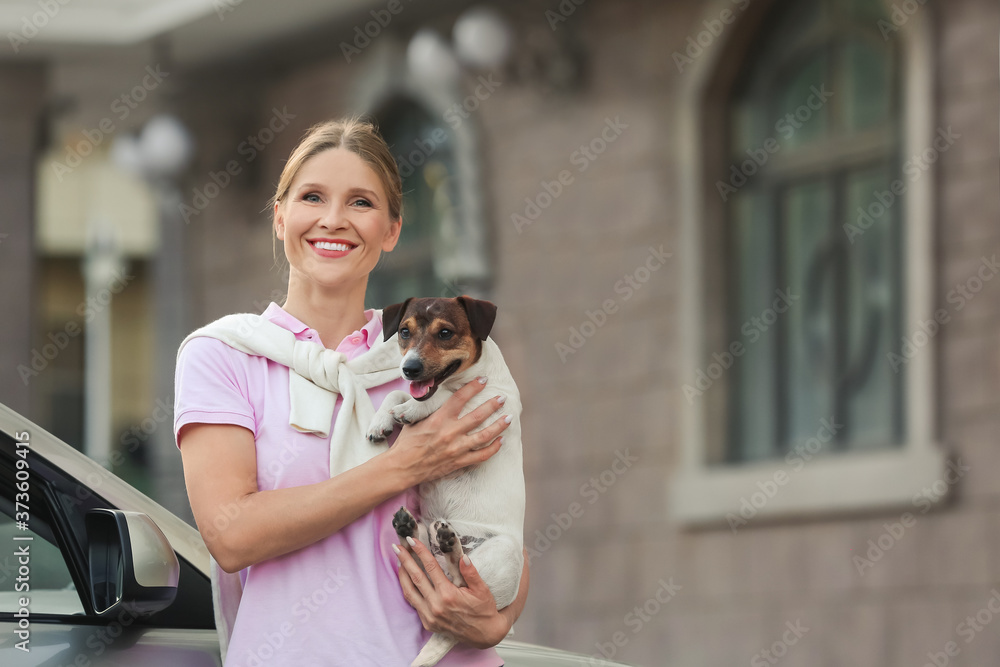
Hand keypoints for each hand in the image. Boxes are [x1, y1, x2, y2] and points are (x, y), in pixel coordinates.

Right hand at [389, 378, 510, 485]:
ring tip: (508, 418)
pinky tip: (500, 441)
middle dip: (493, 405)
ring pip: (484, 436)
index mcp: (439, 419)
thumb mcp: (415, 419)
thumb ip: (429, 408)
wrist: (402, 467)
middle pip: (478, 416)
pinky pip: (481, 456)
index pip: (460, 398)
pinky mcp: (458, 462)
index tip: (484, 380)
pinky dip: (493, 449)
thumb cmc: (406, 442)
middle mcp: (450, 432)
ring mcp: (456, 448)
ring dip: (499, 426)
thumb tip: (436, 394)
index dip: (474, 387)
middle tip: (502, 398)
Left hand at [393, 537, 510, 648]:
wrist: (484, 635)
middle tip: (397, 547)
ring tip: (398, 561)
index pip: (430, 567)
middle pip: (415, 577)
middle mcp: (435, 605)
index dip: (420, 552)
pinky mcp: (428, 623)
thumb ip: (471, 573)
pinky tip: (407, 580)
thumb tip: (462, 557)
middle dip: (405, 560)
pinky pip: (413, 603)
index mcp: (448, 595)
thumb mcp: (482, 590)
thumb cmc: (484, 610)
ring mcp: (430, 616)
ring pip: (409, 591)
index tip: (413, 540)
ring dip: (402, 575)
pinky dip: (408, 589)